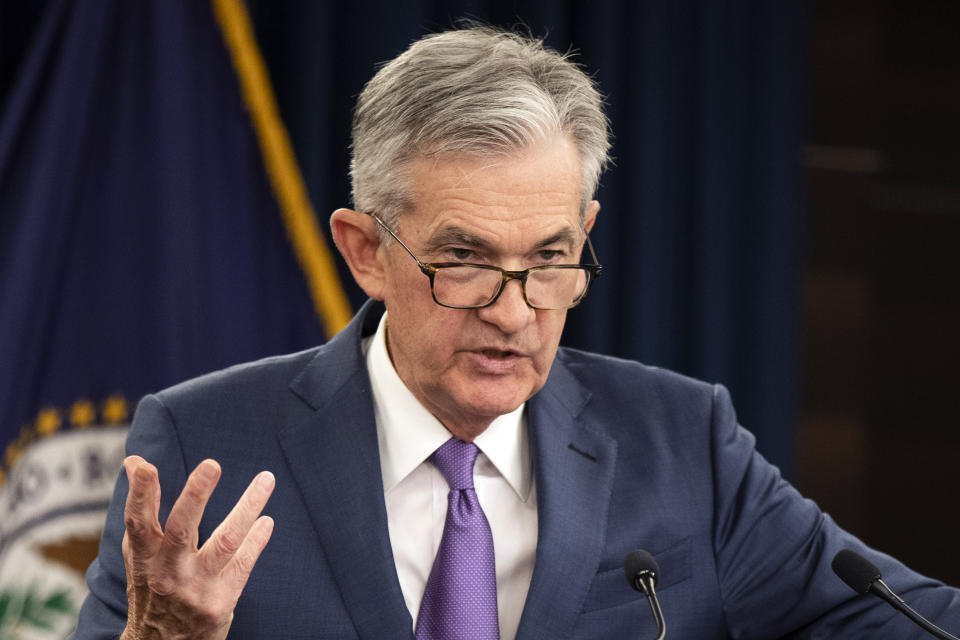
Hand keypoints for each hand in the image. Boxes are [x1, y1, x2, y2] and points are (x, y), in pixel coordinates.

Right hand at [119, 456, 274, 639]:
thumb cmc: (152, 586)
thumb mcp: (140, 553)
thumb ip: (142, 509)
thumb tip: (135, 461)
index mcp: (144, 557)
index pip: (138, 521)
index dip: (139, 493)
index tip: (143, 465)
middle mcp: (167, 572)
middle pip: (181, 529)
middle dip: (195, 495)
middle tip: (212, 464)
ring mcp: (195, 587)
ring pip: (225, 541)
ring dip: (248, 507)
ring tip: (266, 479)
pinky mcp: (220, 601)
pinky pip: (243, 564)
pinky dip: (256, 539)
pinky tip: (267, 520)